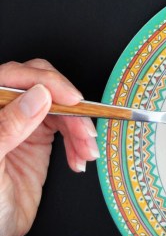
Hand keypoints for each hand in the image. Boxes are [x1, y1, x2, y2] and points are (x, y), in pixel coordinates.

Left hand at [0, 59, 98, 235]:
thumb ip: (9, 127)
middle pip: (43, 88)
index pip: (16, 76)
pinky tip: (79, 159)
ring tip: (87, 151)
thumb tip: (38, 96)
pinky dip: (78, 142)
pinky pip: (66, 129)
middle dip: (69, 107)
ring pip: (59, 108)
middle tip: (85, 127)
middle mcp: (4, 111)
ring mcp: (21, 123)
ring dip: (79, 128)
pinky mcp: (37, 139)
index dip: (46, 82)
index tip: (71, 99)